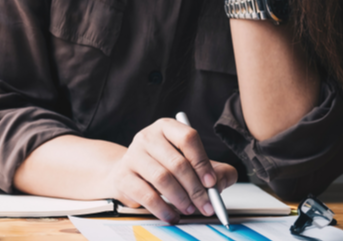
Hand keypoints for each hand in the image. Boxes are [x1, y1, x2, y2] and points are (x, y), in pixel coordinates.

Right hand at [106, 118, 237, 223]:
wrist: (129, 173)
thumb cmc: (164, 166)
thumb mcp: (192, 163)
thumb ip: (215, 171)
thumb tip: (219, 182)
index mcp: (167, 127)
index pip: (188, 138)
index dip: (202, 162)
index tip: (211, 183)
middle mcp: (148, 137)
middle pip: (176, 162)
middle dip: (195, 188)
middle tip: (206, 205)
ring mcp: (133, 155)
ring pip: (162, 179)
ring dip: (181, 199)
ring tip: (190, 209)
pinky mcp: (123, 175)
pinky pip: (146, 195)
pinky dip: (163, 209)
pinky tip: (172, 215)